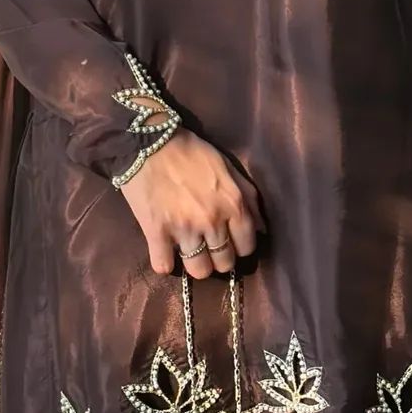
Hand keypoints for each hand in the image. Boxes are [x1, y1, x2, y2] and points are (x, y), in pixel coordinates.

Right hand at [120, 128, 265, 278]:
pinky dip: (164, 264)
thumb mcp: (228, 167)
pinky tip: (164, 254)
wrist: (149, 142)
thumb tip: (262, 229)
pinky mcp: (156, 232)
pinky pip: (163, 266)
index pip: (247, 247)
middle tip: (209, 247)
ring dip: (195, 265)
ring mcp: (184, 229)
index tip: (230, 242)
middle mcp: (212, 221)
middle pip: (224, 264)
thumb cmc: (191, 152)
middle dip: (219, 259)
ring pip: (198, 271)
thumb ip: (249, 197)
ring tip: (189, 252)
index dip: (239, 247)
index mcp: (233, 205)